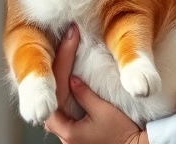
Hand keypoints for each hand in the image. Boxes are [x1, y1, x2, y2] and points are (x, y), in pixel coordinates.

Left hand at [45, 25, 145, 143]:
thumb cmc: (123, 136)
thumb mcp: (104, 112)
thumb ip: (85, 95)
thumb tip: (72, 78)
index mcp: (66, 129)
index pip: (56, 89)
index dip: (62, 61)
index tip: (69, 41)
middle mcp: (61, 131)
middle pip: (52, 91)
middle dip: (57, 64)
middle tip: (65, 40)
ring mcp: (66, 130)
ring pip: (55, 96)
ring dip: (59, 73)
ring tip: (64, 50)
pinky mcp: (72, 127)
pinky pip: (62, 102)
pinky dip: (64, 84)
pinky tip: (67, 70)